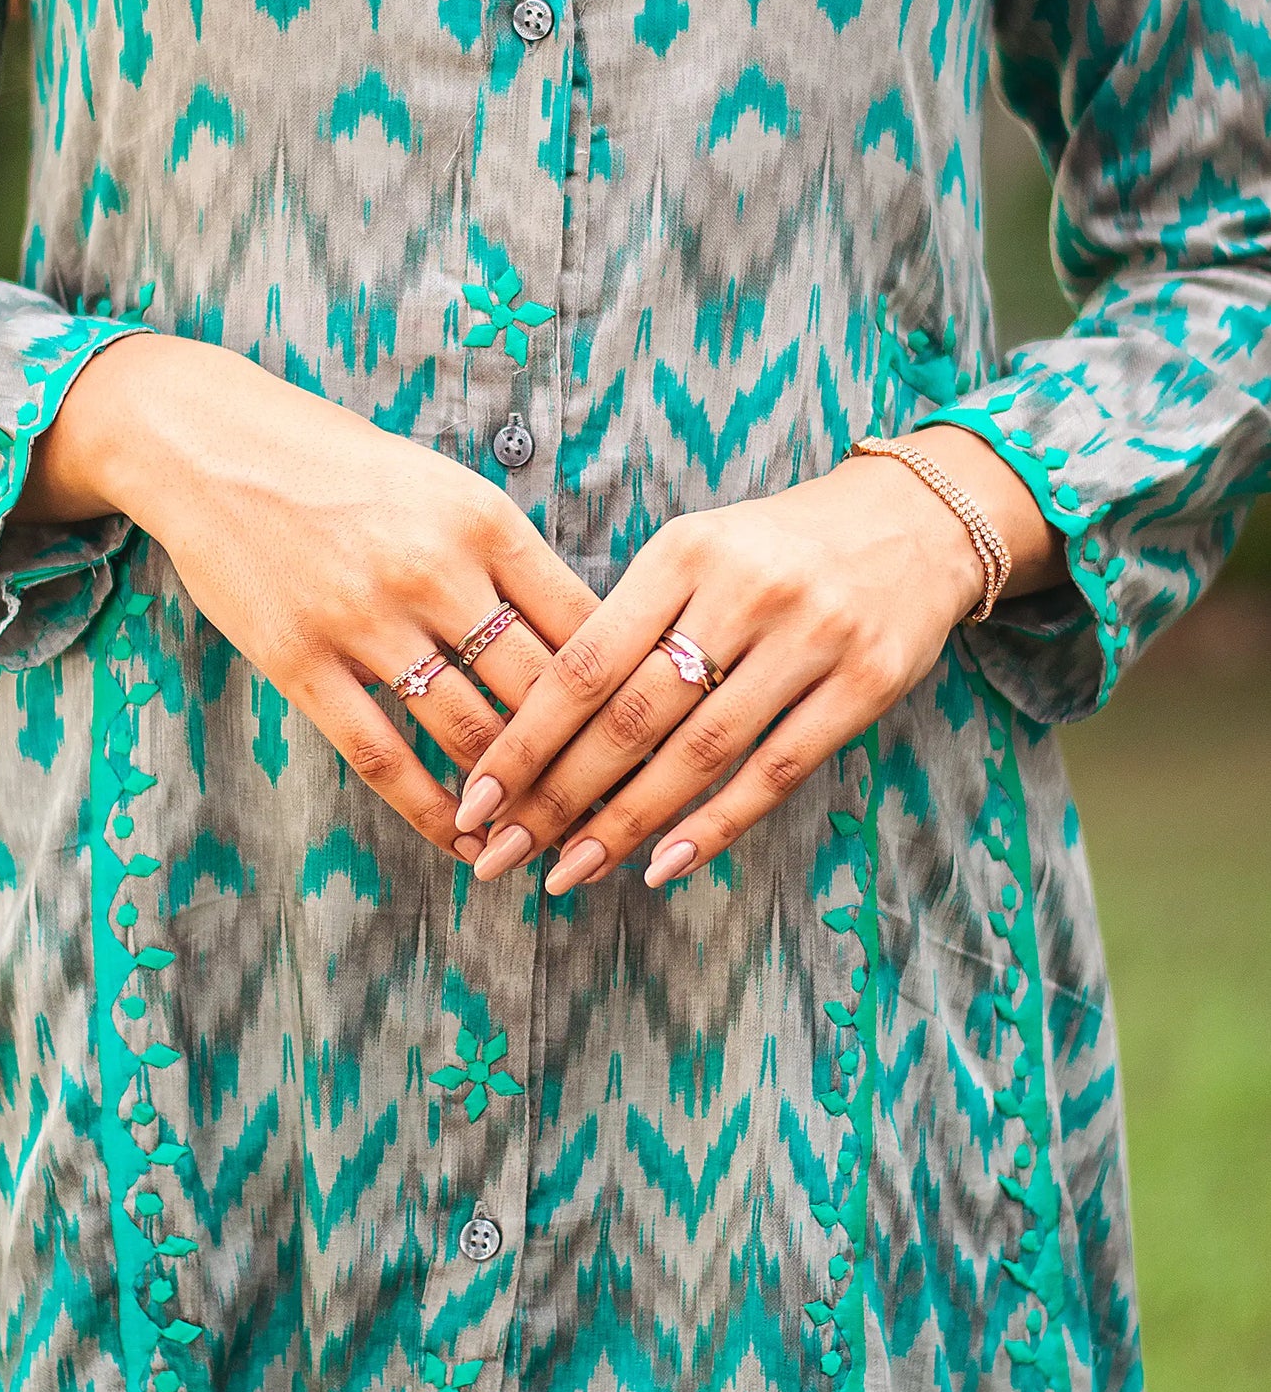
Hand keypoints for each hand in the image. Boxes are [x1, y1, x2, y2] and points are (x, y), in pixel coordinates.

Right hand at [15, 333, 597, 862]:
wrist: (214, 446)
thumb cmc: (344, 466)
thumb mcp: (444, 487)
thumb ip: (509, 558)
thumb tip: (588, 638)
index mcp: (484, 519)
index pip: (585, 625)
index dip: (627, 693)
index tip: (650, 741)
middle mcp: (434, 569)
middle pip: (539, 691)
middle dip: (585, 763)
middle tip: (616, 814)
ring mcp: (364, 618)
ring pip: (469, 734)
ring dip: (515, 798)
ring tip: (546, 838)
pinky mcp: (300, 660)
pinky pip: (381, 755)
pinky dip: (431, 810)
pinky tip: (462, 837)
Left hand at [453, 427, 1064, 890]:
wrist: (916, 519)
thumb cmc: (778, 546)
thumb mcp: (698, 548)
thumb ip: (632, 618)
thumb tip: (540, 724)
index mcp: (684, 550)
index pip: (587, 660)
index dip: (527, 737)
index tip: (476, 796)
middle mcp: (743, 591)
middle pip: (633, 716)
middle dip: (557, 795)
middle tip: (501, 852)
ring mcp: (810, 638)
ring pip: (699, 754)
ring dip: (624, 825)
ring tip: (567, 872)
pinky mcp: (866, 683)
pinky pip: (777, 770)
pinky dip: (715, 825)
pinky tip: (661, 865)